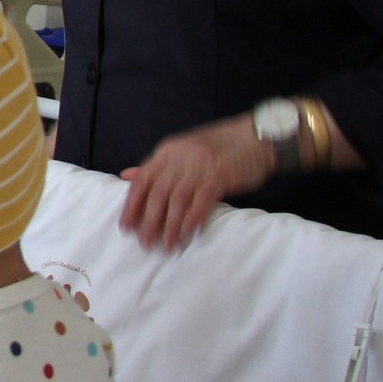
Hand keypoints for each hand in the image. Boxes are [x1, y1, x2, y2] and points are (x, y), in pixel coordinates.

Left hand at [118, 114, 273, 251]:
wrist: (257, 136)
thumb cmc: (219, 146)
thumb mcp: (182, 150)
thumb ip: (156, 166)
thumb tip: (127, 176)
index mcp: (167, 152)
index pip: (142, 181)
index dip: (131, 205)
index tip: (125, 226)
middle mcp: (180, 159)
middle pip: (158, 193)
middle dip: (149, 221)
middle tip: (144, 243)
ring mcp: (200, 167)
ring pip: (177, 200)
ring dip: (170, 226)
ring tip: (166, 245)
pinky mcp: (221, 176)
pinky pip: (202, 200)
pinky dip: (192, 218)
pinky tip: (186, 234)